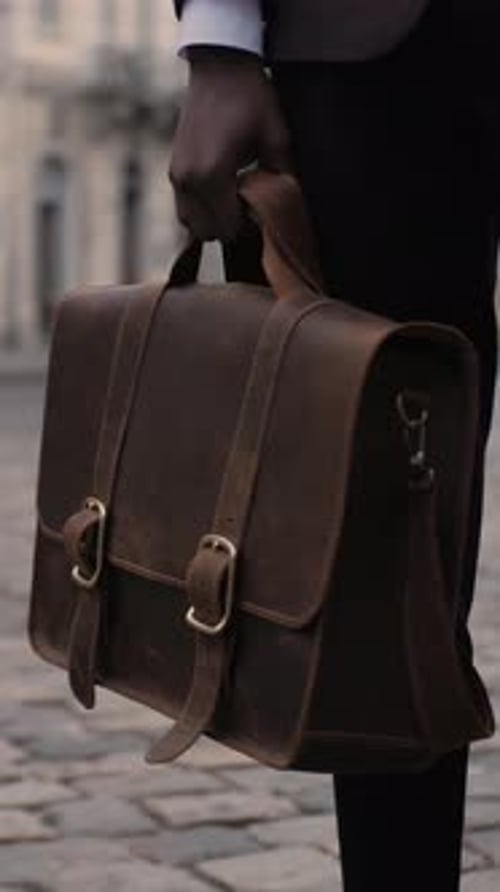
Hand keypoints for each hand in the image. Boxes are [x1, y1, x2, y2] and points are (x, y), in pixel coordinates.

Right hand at [170, 48, 291, 240]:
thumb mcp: (277, 139)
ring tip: (233, 196)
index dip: (249, 226)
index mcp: (212, 176)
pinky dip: (201, 207)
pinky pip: (184, 207)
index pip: (228, 228)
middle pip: (208, 232)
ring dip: (213, 219)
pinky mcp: (173, 169)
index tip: (262, 208)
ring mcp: (176, 176)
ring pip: (191, 224)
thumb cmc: (252, 99)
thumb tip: (286, 211)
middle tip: (249, 203)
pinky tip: (221, 188)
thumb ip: (281, 180)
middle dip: (230, 225)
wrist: (219, 65)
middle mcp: (188, 180)